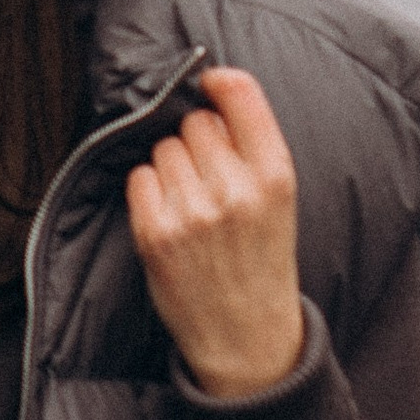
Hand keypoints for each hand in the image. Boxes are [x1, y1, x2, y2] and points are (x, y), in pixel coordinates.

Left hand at [125, 67, 305, 401]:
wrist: (246, 337)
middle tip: (208, 176)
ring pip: (163, 148)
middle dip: (196, 139)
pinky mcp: (155, 232)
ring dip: (171, 166)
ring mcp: (192, 212)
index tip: (209, 85)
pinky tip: (170, 215)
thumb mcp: (280, 201)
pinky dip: (149, 189)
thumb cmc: (261, 261)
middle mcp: (235, 190)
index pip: (240, 94)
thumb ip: (253, 146)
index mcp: (275, 176)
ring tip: (192, 202)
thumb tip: (210, 89)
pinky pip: (139, 176)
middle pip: (194, 121)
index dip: (219, 82)